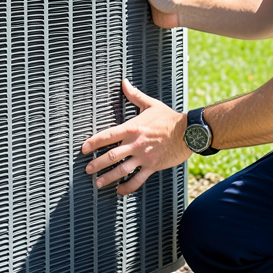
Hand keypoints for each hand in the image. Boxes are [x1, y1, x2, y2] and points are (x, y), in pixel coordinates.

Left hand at [81, 78, 189, 194]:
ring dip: (108, 177)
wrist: (189, 132)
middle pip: (111, 156)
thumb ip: (134, 95)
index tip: (84, 149)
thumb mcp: (151, 104)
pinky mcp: (152, 166)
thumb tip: (124, 82)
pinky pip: (137, 179)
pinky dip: (127, 186)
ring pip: (121, 170)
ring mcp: (144, 156)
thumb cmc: (169, 118)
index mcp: (132, 128)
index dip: (93, 142)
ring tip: (98, 183)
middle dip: (97, 164)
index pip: (108, 136)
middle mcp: (135, 143)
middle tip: (88, 169)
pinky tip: (120, 190)